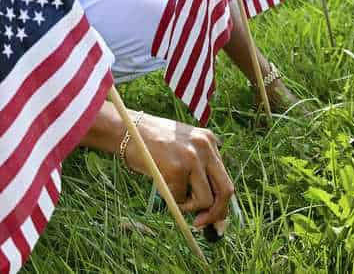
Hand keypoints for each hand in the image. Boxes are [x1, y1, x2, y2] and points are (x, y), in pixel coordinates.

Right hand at [121, 113, 233, 228]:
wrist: (127, 129)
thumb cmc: (150, 144)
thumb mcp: (181, 150)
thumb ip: (197, 170)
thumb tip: (208, 206)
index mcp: (209, 141)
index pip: (224, 178)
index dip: (220, 202)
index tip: (213, 218)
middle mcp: (206, 146)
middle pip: (226, 190)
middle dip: (216, 213)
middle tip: (201, 224)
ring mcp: (193, 156)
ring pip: (205, 200)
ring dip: (188, 206)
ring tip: (171, 193)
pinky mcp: (178, 167)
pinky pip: (181, 198)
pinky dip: (171, 198)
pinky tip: (160, 182)